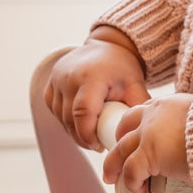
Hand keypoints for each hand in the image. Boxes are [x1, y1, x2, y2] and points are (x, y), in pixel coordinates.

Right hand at [44, 33, 149, 148]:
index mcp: (90, 77)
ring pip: (60, 118)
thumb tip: (142, 133)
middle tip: (97, 144)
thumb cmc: (121, 68)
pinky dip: (65, 121)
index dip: (88, 135)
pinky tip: (79, 123)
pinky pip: (55, 111)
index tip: (99, 146)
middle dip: (82, 137)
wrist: (105, 47)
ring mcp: (56, 81)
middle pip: (69, 119)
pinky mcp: (49, 86)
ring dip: (73, 131)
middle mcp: (68, 78)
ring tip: (90, 134)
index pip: (83, 112)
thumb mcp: (134, 84)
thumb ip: (139, 106)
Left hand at [101, 93, 192, 192]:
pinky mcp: (148, 155)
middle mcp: (153, 116)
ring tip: (110, 177)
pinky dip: (132, 182)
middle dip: (118, 141)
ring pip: (120, 150)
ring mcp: (148, 135)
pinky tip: (138, 189)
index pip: (144, 111)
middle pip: (125, 127)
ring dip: (113, 165)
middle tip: (115, 154)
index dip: (137, 124)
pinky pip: (131, 171)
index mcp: (168, 104)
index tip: (136, 134)